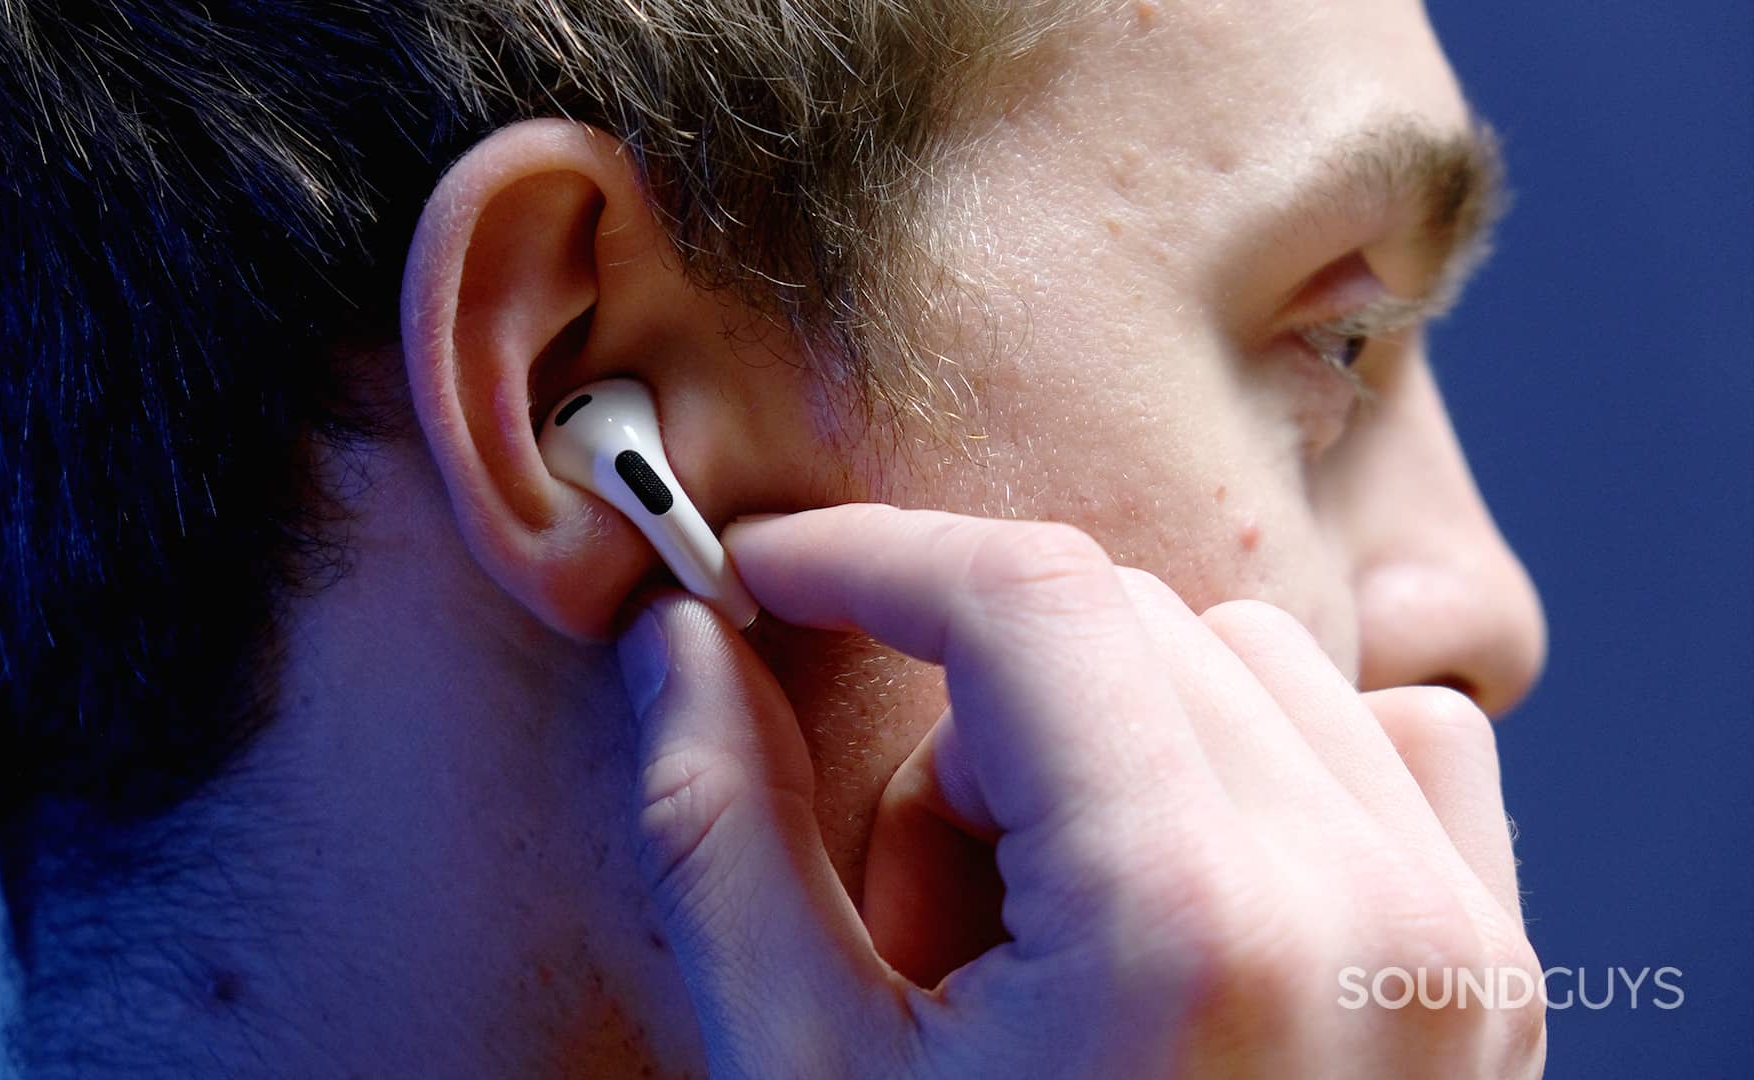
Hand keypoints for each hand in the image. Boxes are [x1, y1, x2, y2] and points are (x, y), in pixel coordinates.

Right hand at [616, 504, 1543, 1078]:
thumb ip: (722, 833)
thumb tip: (674, 643)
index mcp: (1187, 927)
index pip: (1021, 598)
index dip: (862, 557)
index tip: (761, 580)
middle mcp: (1362, 911)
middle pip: (1119, 621)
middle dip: (971, 714)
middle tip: (919, 904)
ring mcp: (1449, 944)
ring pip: (1247, 662)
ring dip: (1107, 740)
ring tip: (1046, 934)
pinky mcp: (1488, 973)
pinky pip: (1389, 739)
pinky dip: (1263, 762)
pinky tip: (1178, 896)